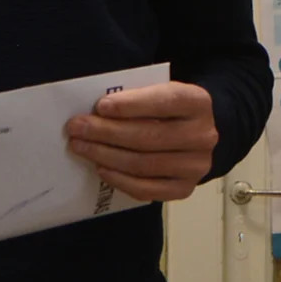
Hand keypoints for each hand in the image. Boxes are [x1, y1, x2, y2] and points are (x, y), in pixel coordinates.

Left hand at [65, 82, 217, 201]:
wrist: (195, 134)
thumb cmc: (167, 110)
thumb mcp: (159, 93)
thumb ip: (135, 97)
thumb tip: (96, 113)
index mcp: (198, 102)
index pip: (165, 102)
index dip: (131, 105)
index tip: (101, 106)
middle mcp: (203, 135)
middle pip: (149, 136)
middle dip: (107, 132)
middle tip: (78, 128)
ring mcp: (195, 166)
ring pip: (144, 164)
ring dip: (107, 156)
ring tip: (82, 147)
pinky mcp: (184, 189)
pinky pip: (146, 189)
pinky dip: (119, 180)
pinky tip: (101, 168)